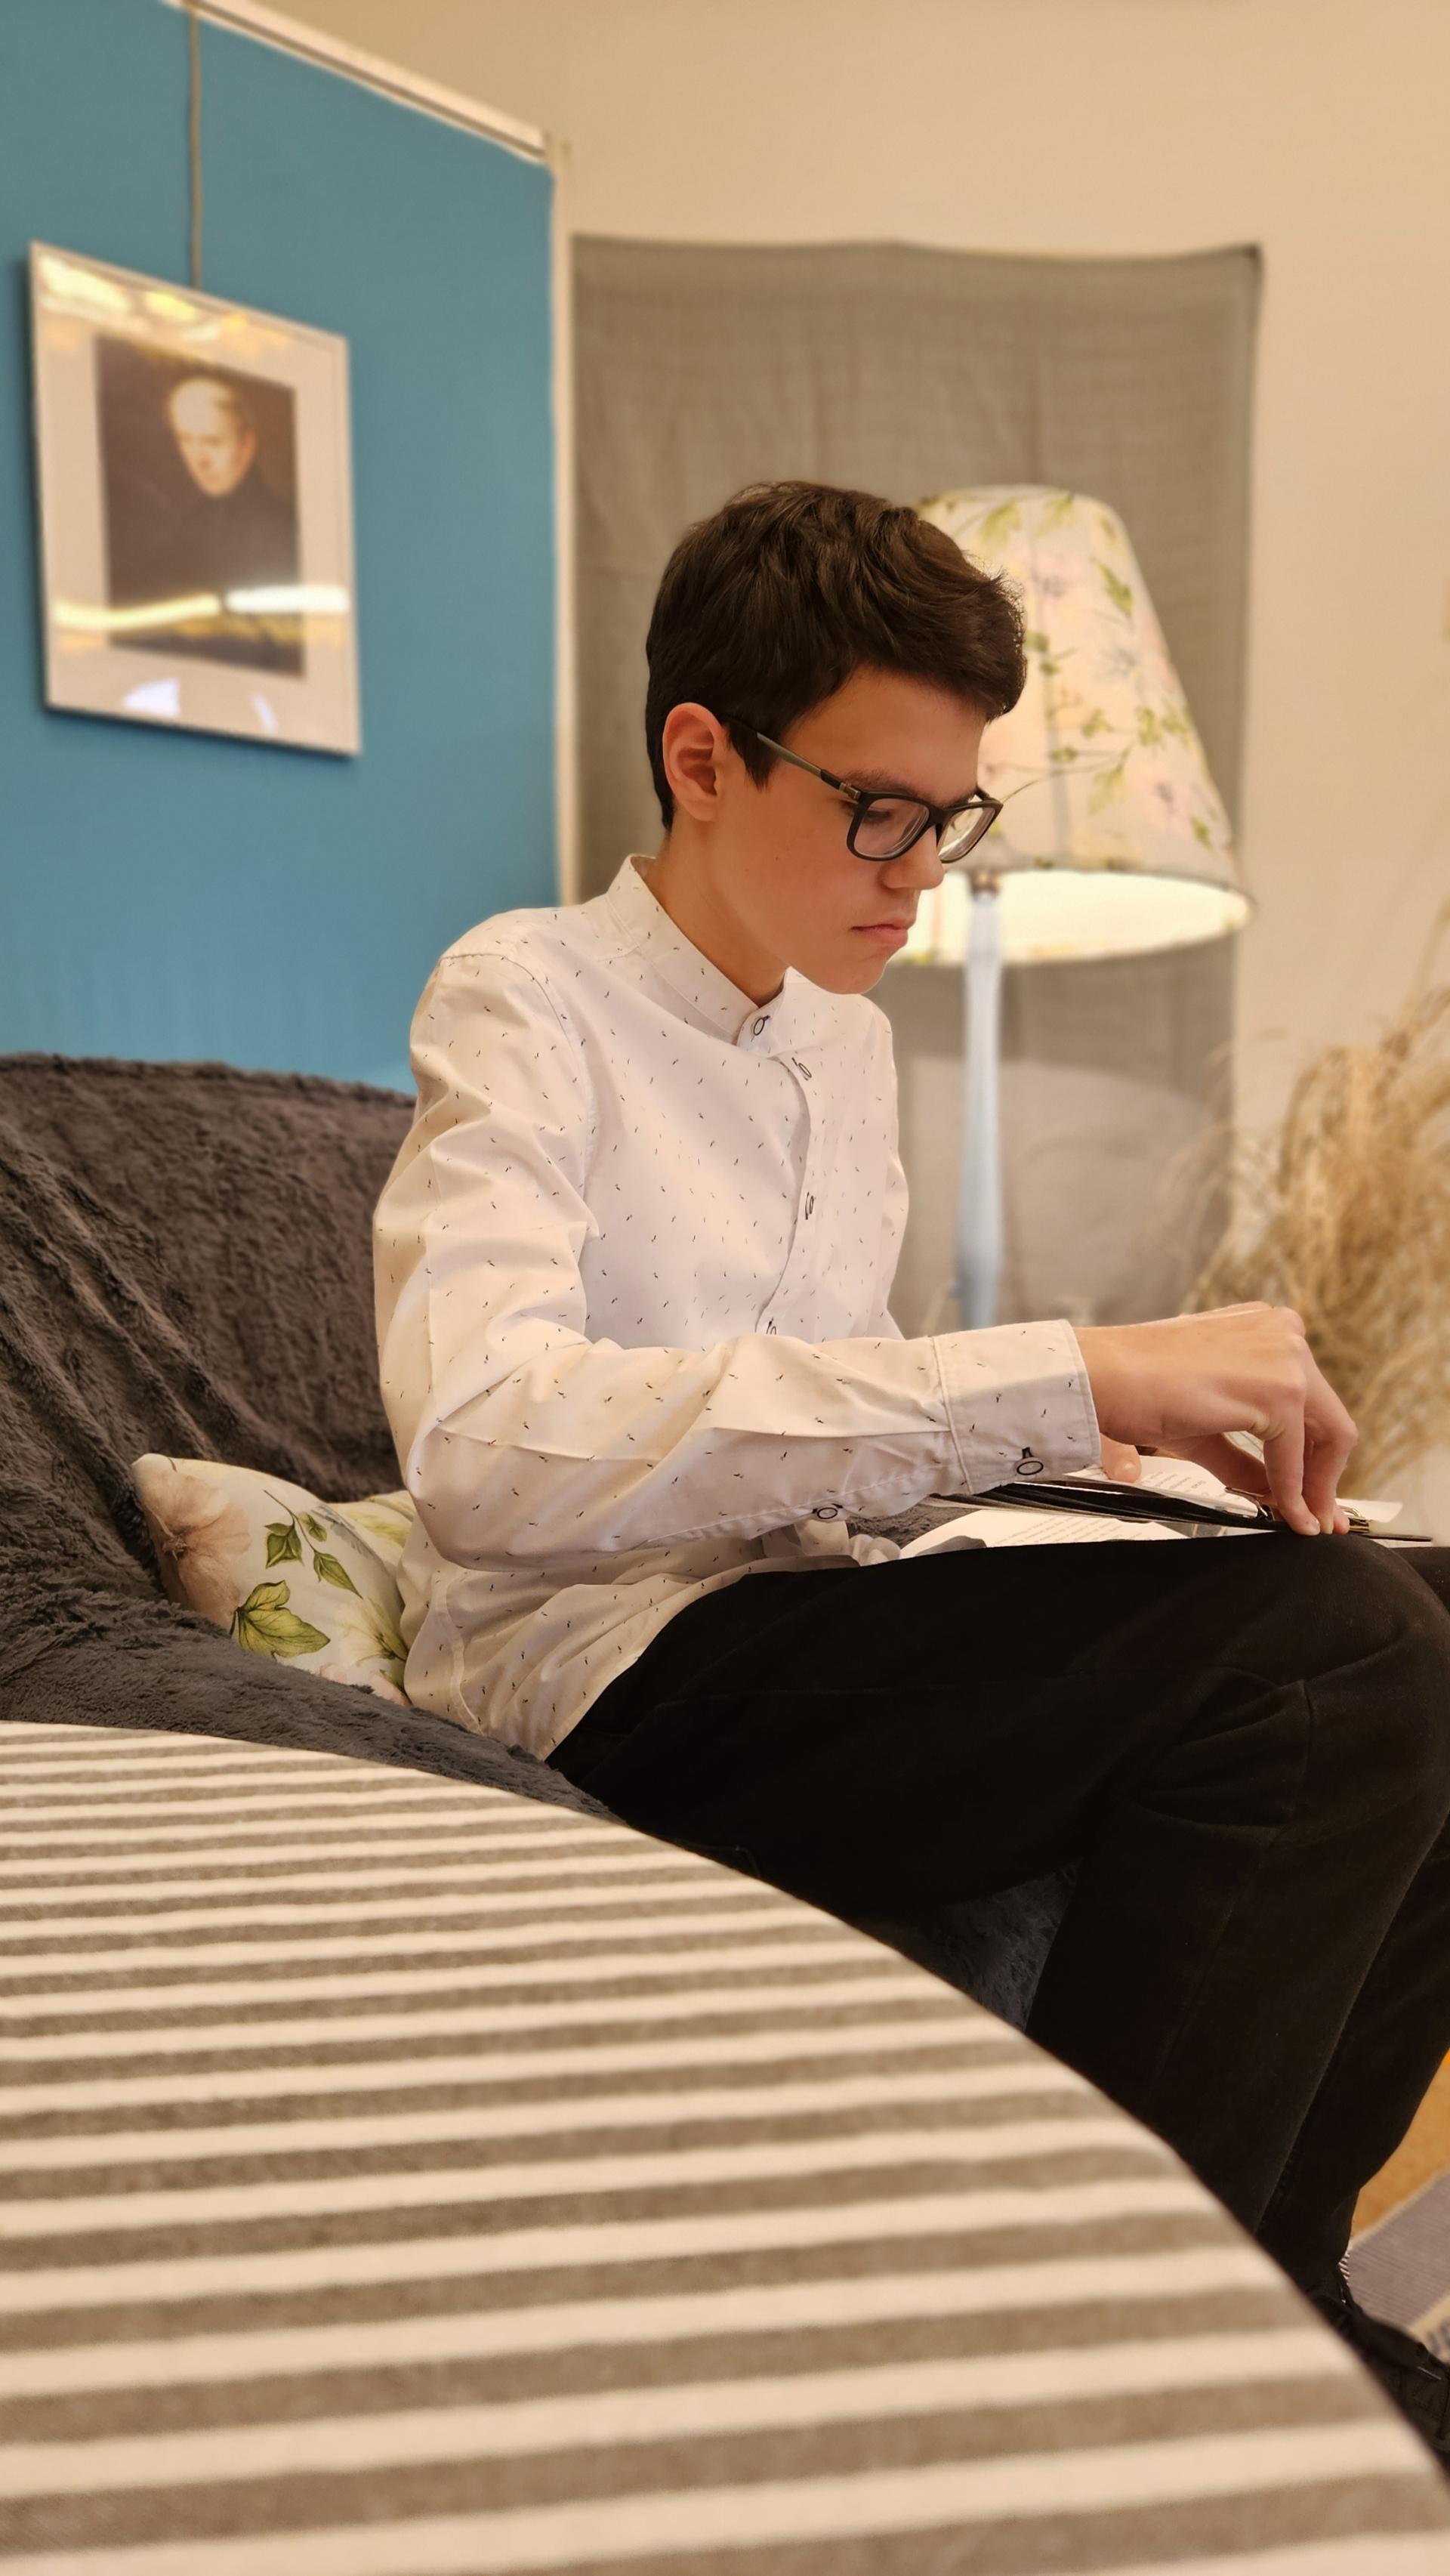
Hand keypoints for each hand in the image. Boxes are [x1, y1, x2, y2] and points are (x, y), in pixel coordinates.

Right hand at [1076, 1303, 1356, 1537]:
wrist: (1098, 1377)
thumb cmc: (1134, 1390)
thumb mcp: (1204, 1426)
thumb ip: (1245, 1456)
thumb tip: (1275, 1492)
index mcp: (1265, 1331)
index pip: (1310, 1401)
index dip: (1316, 1456)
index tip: (1315, 1494)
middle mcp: (1283, 1334)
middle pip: (1328, 1418)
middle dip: (1327, 1477)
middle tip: (1322, 1518)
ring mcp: (1286, 1356)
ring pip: (1329, 1435)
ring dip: (1316, 1488)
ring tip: (1304, 1522)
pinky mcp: (1280, 1388)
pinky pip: (1294, 1455)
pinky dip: (1291, 1491)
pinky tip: (1285, 1514)